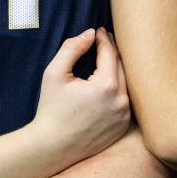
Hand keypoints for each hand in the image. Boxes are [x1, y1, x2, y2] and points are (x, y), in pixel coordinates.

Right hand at [33, 28, 130, 164]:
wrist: (53, 147)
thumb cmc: (51, 109)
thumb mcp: (54, 74)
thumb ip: (72, 48)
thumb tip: (91, 33)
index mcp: (106, 86)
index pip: (110, 53)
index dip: (105, 39)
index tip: (99, 30)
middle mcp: (122, 101)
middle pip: (122, 66)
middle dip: (113, 51)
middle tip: (104, 40)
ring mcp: (125, 116)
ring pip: (126, 83)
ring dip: (118, 69)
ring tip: (108, 58)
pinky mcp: (124, 126)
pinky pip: (125, 101)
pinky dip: (119, 89)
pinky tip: (110, 82)